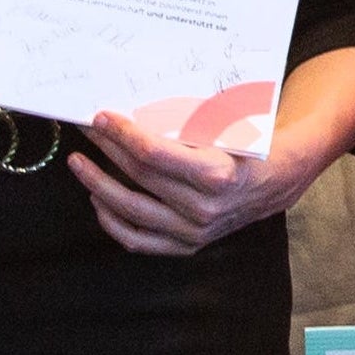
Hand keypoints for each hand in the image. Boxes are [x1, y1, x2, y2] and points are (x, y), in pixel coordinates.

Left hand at [70, 110, 303, 258]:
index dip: (122, 134)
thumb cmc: (249, 144)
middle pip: (139, 175)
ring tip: (79, 163)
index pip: (154, 154)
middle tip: (85, 128)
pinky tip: (97, 200)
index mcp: (218, 175)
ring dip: (97, 184)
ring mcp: (195, 232)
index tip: (101, 117)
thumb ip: (183, 121)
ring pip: (132, 210)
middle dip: (106, 147)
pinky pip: (139, 240)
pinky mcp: (187, 245)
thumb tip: (132, 110)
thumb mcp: (226, 125)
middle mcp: (205, 208)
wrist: (276, 180)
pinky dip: (112, 221)